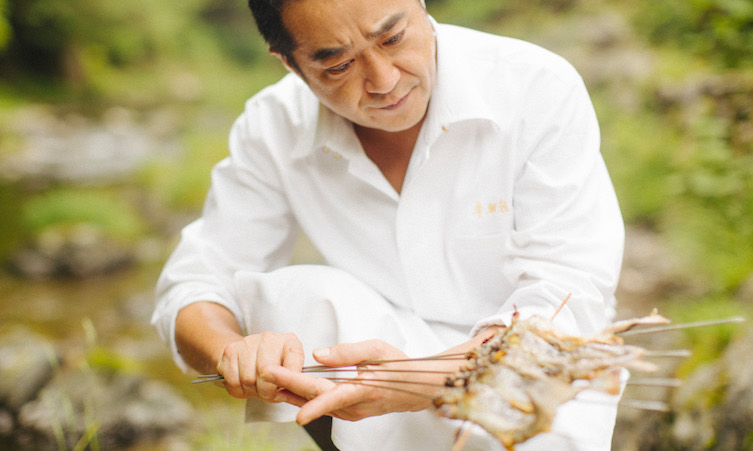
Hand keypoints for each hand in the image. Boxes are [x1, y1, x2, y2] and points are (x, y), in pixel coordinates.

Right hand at [217, 331, 304, 401]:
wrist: (246, 355)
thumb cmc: (273, 369)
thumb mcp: (288, 375)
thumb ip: (293, 386)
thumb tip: (292, 396)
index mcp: (289, 342)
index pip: (295, 357)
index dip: (290, 378)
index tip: (285, 387)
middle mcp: (269, 338)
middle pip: (266, 372)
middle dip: (267, 391)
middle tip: (268, 393)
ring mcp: (248, 342)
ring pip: (248, 379)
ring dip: (252, 390)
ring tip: (256, 386)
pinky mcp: (230, 351)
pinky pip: (233, 380)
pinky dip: (238, 389)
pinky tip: (244, 384)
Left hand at [264, 339, 438, 424]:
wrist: (418, 389)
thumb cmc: (400, 366)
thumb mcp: (377, 349)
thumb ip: (347, 352)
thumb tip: (318, 354)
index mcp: (361, 390)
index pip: (325, 393)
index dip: (297, 387)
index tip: (275, 381)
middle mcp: (354, 407)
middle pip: (313, 397)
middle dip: (286, 385)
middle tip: (264, 373)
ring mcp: (351, 413)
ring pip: (316, 403)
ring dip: (293, 393)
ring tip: (271, 380)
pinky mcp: (349, 413)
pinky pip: (323, 405)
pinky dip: (306, 397)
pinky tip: (292, 388)